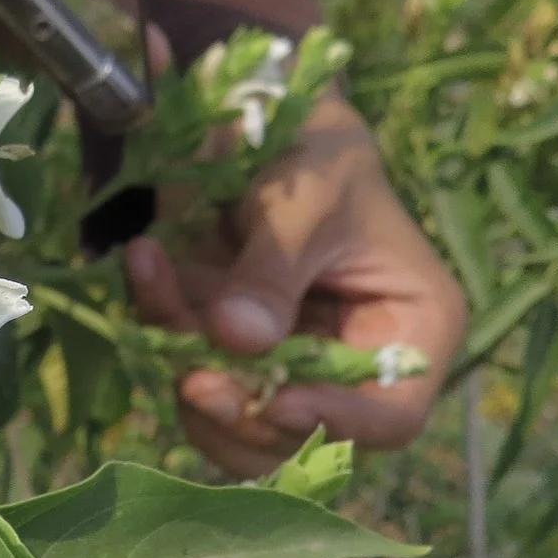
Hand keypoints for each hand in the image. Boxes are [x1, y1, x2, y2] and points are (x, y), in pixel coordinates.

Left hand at [124, 94, 468, 476]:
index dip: (334, 424)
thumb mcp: (309, 199)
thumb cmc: (319, 153)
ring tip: (157, 281)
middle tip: (190, 378)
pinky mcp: (227, 352)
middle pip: (301, 437)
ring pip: (233, 420)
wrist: (266, 119)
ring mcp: (285, 366)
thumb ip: (274, 270)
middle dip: (239, 415)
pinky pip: (187, 368)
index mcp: (412, 332)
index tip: (275, 403)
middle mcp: (351, 366)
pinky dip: (156, 326)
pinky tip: (144, 260)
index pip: (390, 417)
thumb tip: (237, 338)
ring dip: (185, 373)